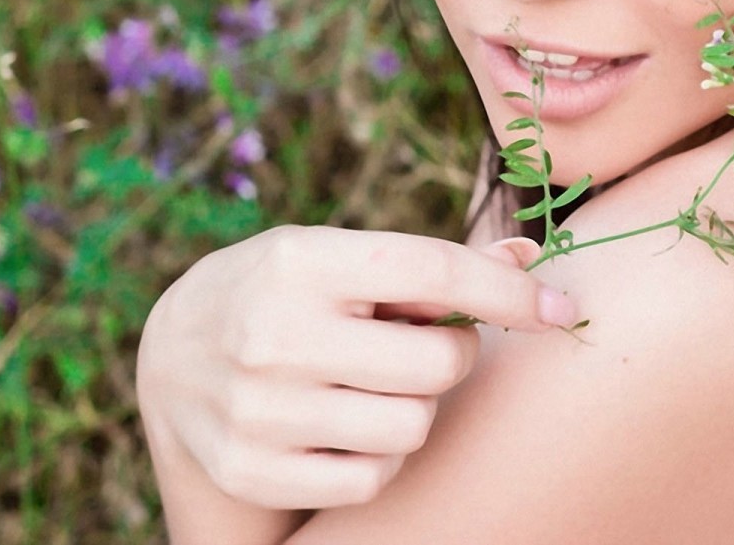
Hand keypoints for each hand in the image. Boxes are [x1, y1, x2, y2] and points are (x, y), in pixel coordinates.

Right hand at [136, 224, 575, 510]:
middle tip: (426, 345)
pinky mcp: (251, 468)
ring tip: (380, 384)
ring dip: (416, 409)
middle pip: (437, 363)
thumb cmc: (287, 291)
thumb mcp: (340, 255)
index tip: (561, 311)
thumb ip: (432, 263)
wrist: (172, 353)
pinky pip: (371, 479)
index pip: (434, 271)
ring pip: (411, 427)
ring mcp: (258, 409)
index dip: (510, 294)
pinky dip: (380, 457)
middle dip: (451, 355)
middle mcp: (273, 334)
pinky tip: (351, 426)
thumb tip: (530, 254)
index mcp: (301, 262)